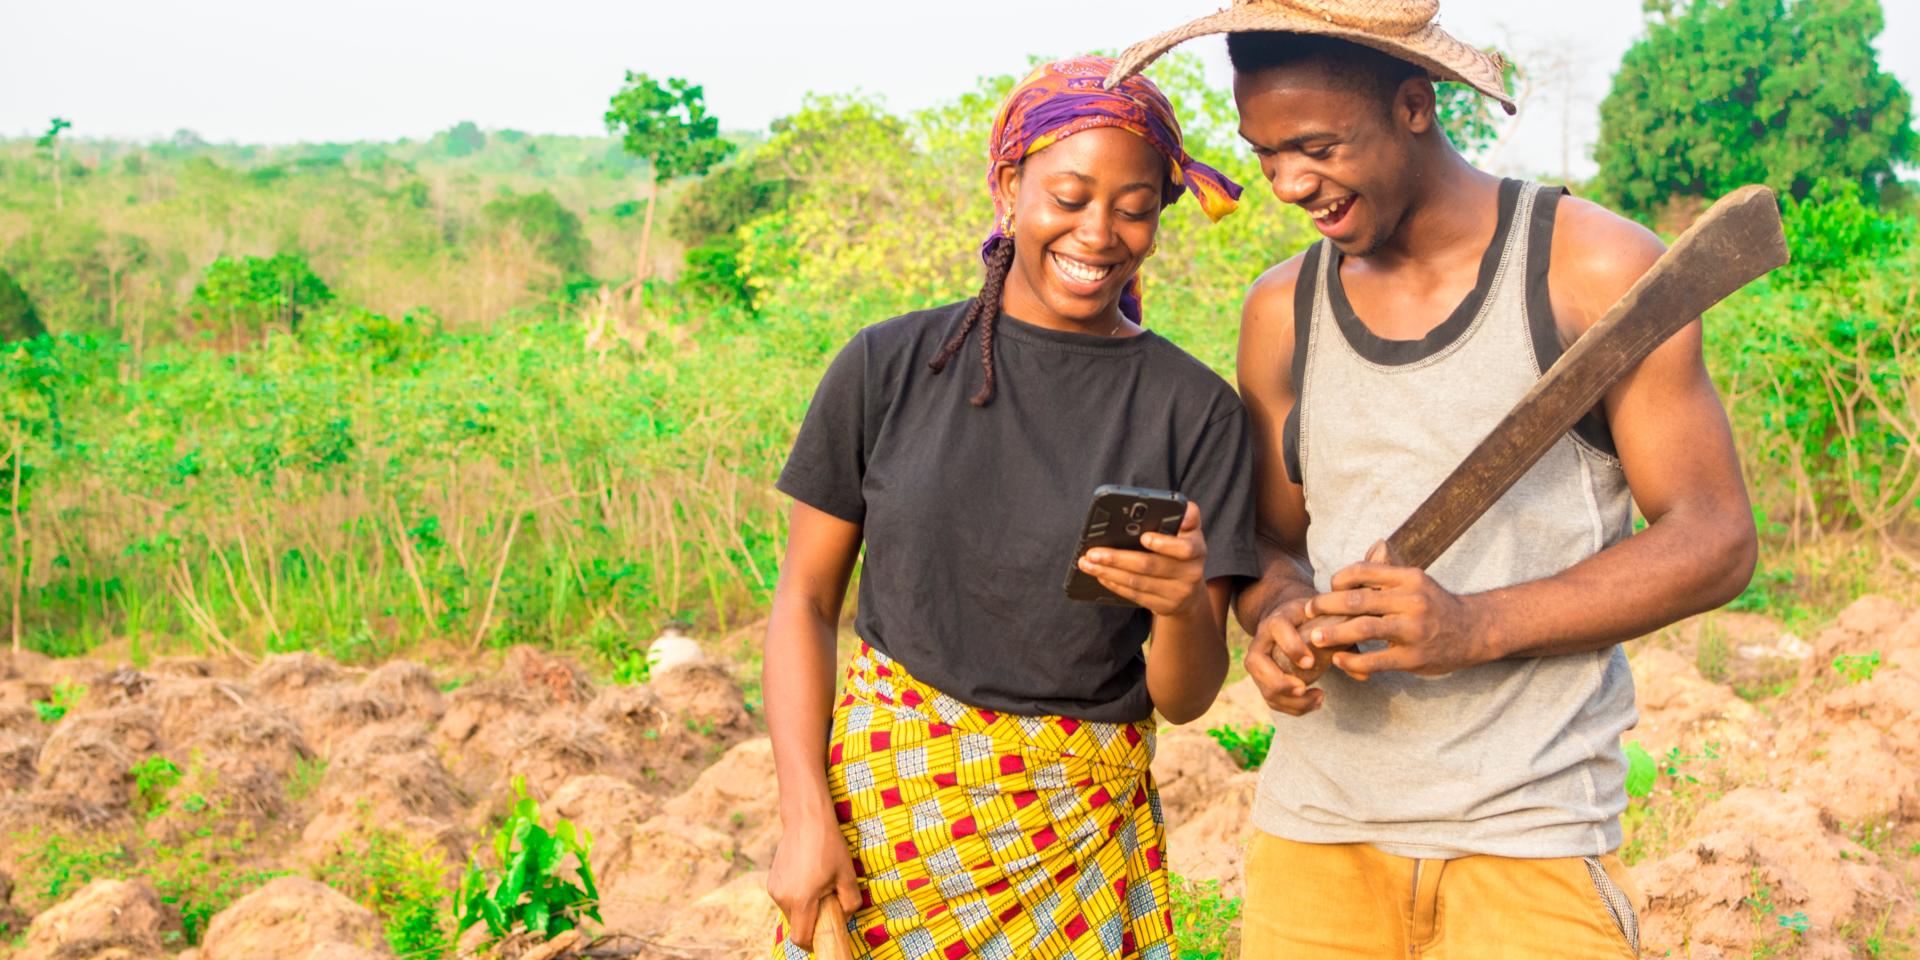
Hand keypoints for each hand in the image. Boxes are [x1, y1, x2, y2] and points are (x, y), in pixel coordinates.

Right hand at [767, 810, 859, 951]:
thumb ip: (850, 902)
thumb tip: (845, 916)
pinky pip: (785, 898)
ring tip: (817, 883)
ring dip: (804, 907)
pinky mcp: (771, 880)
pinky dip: (796, 896)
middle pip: (797, 924)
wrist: (806, 819)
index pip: (801, 938)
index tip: (824, 938)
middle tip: (827, 901)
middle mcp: (782, 897)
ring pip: (791, 911)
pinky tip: (807, 876)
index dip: (813, 944)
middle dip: (812, 921)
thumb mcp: (847, 875)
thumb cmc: (829, 846)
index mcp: (801, 900)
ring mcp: (774, 888)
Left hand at [1077, 501, 1208, 619]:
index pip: (1184, 548)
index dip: (1164, 544)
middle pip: (1150, 566)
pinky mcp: (1164, 606)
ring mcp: (1178, 593)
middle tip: (1093, 552)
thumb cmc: (1182, 552)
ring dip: (1109, 572)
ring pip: (1138, 582)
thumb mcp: (1189, 533)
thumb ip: (1186, 516)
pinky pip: (1135, 596)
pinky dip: (1115, 584)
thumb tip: (1182, 510)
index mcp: (1197, 549)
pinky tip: (1101, 575)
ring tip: (1088, 563)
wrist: (1191, 594)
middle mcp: (1191, 573)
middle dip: (1118, 558)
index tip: (1144, 537)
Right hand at [1244, 595, 1355, 715]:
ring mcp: (1258, 663)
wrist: (1287, 620)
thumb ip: (1344, 642)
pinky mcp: (1263, 680)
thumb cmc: (1310, 620)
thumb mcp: (1325, 621)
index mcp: (1277, 620)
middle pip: (1256, 664)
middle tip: (1303, 689)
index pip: (1278, 630)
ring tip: (1319, 698)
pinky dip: (1292, 708)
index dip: (1292, 647)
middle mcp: (1261, 641)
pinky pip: (1271, 700)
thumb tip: (1363, 674)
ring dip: (1290, 701)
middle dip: (1280, 682)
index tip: (1310, 663)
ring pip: (1264, 687)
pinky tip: (1314, 703)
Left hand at [1306, 540, 1493, 681]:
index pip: (1364, 571)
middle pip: (1358, 599)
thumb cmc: (1435, 606)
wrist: (1474, 631)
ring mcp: (1413, 630)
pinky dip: (1354, 660)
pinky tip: (1339, 659)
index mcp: (1409, 578)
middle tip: (1307, 611)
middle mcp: (1412, 601)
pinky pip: (1376, 660)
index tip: (1327, 589)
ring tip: (1314, 637)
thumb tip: (1358, 561)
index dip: (1339, 579)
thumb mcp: (1417, 582)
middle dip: (1326, 605)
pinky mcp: (1413, 657)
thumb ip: (1387, 575)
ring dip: (1334, 632)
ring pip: (1364, 628)